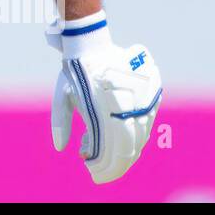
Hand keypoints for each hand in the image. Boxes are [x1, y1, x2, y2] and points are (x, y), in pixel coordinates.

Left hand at [46, 24, 162, 183]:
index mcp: (109, 104)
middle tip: (101, 172)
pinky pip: (148, 120)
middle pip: (131, 144)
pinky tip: (123, 144)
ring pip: (141, 134)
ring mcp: (145, 96)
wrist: (91, 41)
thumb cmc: (75, 71)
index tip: (93, 172)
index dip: (108, 164)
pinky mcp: (153, 91)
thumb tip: (62, 148)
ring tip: (109, 159)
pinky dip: (136, 135)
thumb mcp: (63, 95)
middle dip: (116, 163)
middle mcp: (131, 101)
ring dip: (127, 151)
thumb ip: (61, 121)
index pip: (116, 146)